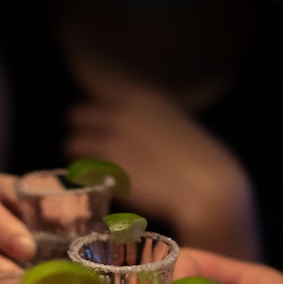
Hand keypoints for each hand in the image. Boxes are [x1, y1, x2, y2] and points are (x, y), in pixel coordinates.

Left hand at [65, 86, 261, 259]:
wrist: (210, 190)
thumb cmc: (202, 164)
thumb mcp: (175, 127)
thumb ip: (151, 123)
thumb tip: (137, 134)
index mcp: (143, 98)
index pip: (99, 92)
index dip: (98, 113)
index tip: (102, 129)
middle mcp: (122, 113)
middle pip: (76, 115)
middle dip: (81, 133)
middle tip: (92, 153)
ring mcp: (111, 141)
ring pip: (71, 144)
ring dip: (80, 159)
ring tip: (96, 175)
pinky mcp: (107, 171)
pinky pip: (81, 172)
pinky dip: (87, 180)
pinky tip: (102, 189)